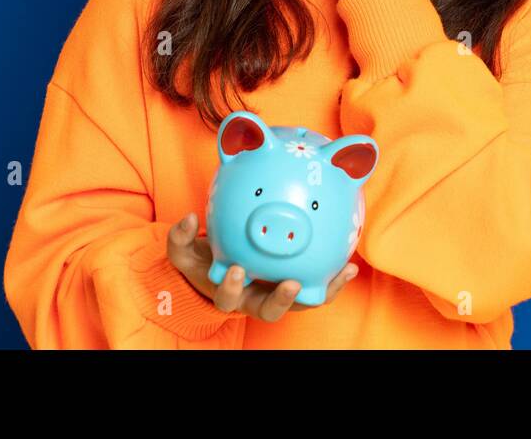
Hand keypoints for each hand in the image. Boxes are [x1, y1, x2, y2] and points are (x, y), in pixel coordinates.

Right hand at [166, 212, 358, 320]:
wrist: (222, 266)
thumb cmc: (205, 260)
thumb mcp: (186, 251)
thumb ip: (180, 238)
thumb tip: (187, 219)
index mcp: (229, 294)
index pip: (227, 298)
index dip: (230, 288)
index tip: (234, 269)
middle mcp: (255, 300)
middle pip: (271, 311)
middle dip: (282, 301)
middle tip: (291, 284)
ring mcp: (278, 295)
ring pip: (302, 302)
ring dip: (323, 291)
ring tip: (342, 272)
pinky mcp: (297, 286)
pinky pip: (318, 287)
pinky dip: (334, 279)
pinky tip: (350, 263)